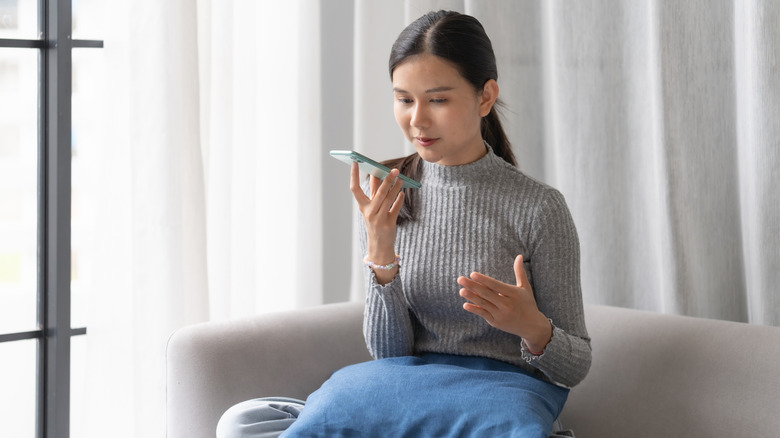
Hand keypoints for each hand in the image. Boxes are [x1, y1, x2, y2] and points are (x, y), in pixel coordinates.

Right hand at [349, 162, 404, 282]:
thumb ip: (374, 191)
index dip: (354, 175)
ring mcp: (378, 219)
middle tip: (394, 170)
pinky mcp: (388, 224)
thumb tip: (376, 173)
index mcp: (362, 206)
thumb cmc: (376, 221)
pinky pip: (395, 209)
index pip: (354, 189)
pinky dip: (399, 200)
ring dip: (396, 188)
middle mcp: (368, 212)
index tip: (355, 162)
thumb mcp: (372, 207)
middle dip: (386, 180)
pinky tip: (402, 193)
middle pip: (377, 193)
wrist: (379, 245)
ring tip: (401, 179)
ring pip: (388, 199)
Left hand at [458, 255, 551, 351]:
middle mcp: (507, 304)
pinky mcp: (496, 322)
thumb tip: (519, 256)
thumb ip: (519, 272)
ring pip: (483, 304)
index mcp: (513, 294)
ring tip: (461, 290)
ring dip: (471, 297)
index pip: (495, 285)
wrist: (532, 326)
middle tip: (460, 279)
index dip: (484, 280)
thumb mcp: (525, 288)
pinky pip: (483, 314)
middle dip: (472, 286)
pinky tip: (465, 305)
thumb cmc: (527, 303)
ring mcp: (501, 314)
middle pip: (487, 294)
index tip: (472, 274)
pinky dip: (475, 310)